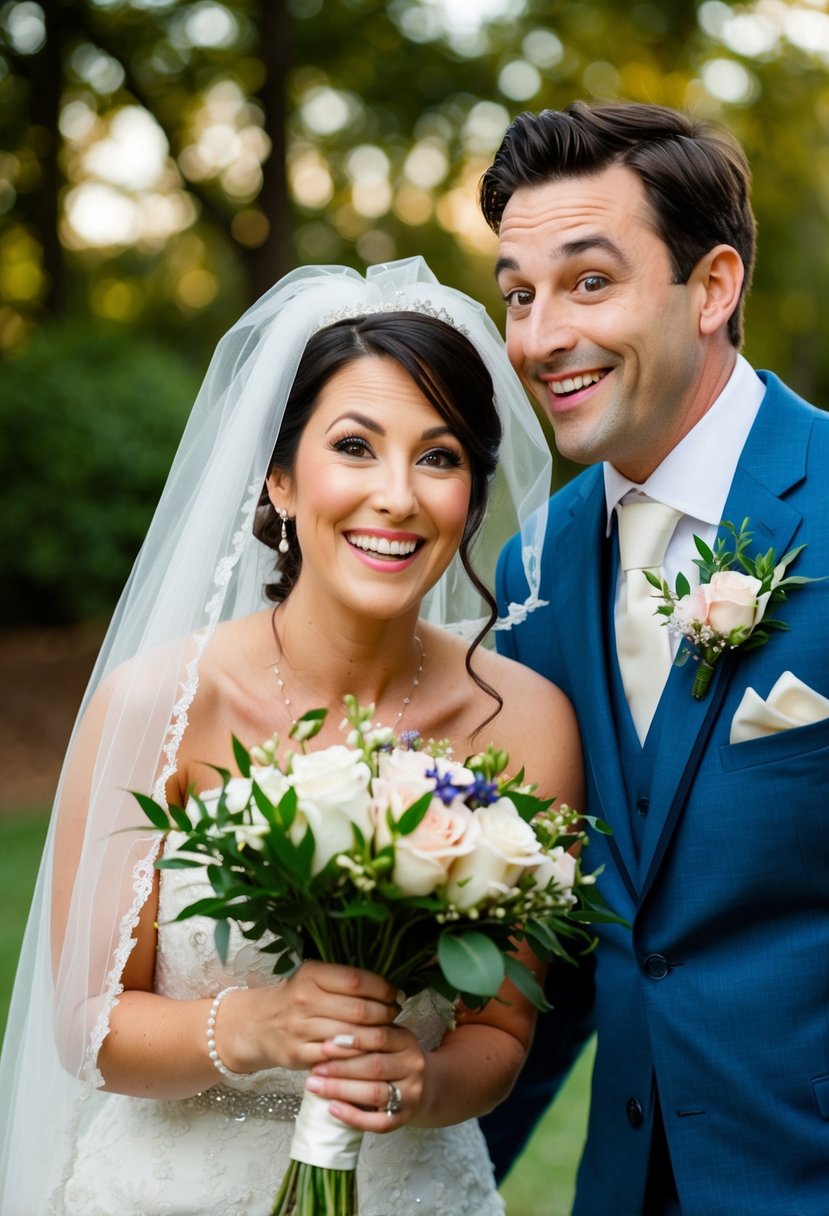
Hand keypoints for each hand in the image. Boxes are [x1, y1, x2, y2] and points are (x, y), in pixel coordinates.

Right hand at [219, 961, 399, 1073]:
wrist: (258, 1024)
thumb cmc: (296, 998)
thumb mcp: (314, 978)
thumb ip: (345, 980)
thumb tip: (390, 989)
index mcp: (311, 974)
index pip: (356, 980)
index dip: (382, 989)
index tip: (394, 994)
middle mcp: (304, 999)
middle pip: (358, 1010)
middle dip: (384, 1014)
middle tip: (394, 1014)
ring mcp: (300, 1028)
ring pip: (351, 1035)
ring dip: (376, 1036)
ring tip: (386, 1033)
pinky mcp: (298, 1054)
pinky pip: (337, 1057)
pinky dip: (357, 1056)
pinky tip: (368, 1052)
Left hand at [304, 1023, 426, 1132]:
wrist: (425, 1085)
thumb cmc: (392, 1058)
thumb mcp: (386, 1039)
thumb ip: (364, 1034)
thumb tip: (326, 1038)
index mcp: (406, 1041)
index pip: (380, 1037)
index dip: (352, 1041)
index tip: (324, 1045)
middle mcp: (413, 1066)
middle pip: (375, 1066)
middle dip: (340, 1069)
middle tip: (314, 1070)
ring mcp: (411, 1094)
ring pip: (376, 1093)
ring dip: (341, 1090)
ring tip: (316, 1087)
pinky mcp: (405, 1118)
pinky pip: (379, 1122)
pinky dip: (353, 1116)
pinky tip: (332, 1108)